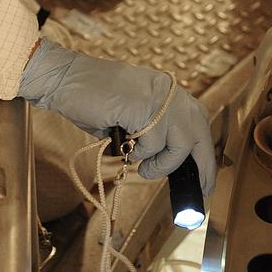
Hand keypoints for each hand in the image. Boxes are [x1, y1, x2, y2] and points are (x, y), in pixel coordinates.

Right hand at [17, 38, 215, 195]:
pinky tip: (126, 146)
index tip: (206, 179)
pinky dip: (140, 153)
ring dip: (163, 165)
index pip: (200, 124)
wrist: (66, 80)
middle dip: (204, 168)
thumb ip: (153, 131)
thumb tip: (170, 165)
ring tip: (145, 169)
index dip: (204, 153)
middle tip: (200, 191)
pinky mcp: (144, 106)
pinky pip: (153, 143)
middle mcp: (169, 93)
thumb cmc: (94, 101)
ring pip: (181, 145)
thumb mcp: (133, 114)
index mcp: (169, 92)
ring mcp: (159, 98)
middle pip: (200, 135)